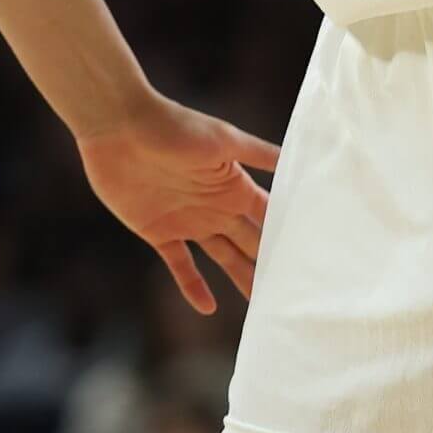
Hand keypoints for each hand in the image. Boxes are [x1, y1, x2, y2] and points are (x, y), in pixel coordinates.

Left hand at [76, 92, 280, 312]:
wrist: (118, 125)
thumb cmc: (173, 125)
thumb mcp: (223, 139)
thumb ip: (260, 154)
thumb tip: (300, 157)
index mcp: (234, 185)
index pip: (269, 217)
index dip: (288, 238)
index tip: (314, 263)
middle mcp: (216, 206)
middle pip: (251, 243)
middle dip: (271, 265)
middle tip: (296, 294)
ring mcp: (188, 220)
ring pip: (223, 257)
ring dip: (242, 278)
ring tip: (262, 308)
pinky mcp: (158, 231)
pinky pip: (181, 265)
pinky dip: (193, 286)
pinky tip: (208, 308)